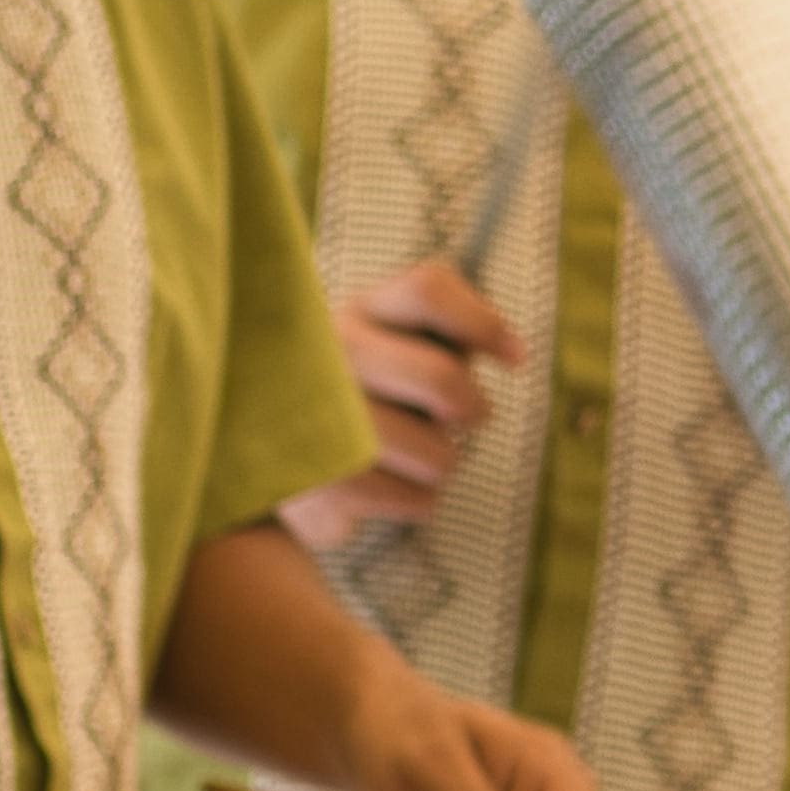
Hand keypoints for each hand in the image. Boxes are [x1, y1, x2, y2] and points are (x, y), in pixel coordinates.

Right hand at [284, 257, 525, 555]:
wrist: (272, 452)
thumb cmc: (368, 389)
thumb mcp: (402, 342)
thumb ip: (453, 330)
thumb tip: (515, 350)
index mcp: (362, 310)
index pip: (428, 290)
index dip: (485, 323)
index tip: (516, 358)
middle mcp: (330, 352)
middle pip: (442, 379)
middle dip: (472, 408)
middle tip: (466, 417)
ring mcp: (318, 418)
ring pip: (436, 454)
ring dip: (441, 463)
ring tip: (412, 456)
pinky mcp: (317, 482)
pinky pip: (413, 500)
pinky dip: (417, 500)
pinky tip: (388, 485)